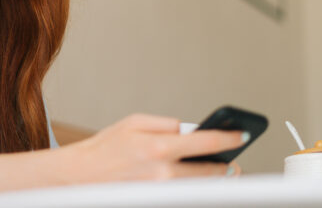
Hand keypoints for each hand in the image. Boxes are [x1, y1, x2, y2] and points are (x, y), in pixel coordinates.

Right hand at [65, 113, 244, 182]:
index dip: (230, 138)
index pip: (207, 142)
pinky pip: (183, 194)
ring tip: (221, 170)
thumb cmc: (105, 147)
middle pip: (210, 171)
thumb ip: (166, 123)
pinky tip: (195, 181)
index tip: (242, 135)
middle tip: (233, 159)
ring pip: (200, 186)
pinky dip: (191, 188)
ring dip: (212, 179)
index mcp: (159, 146)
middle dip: (226, 164)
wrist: (80, 176)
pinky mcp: (154, 201)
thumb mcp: (134, 122)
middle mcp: (163, 172)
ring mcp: (160, 191)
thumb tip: (190, 129)